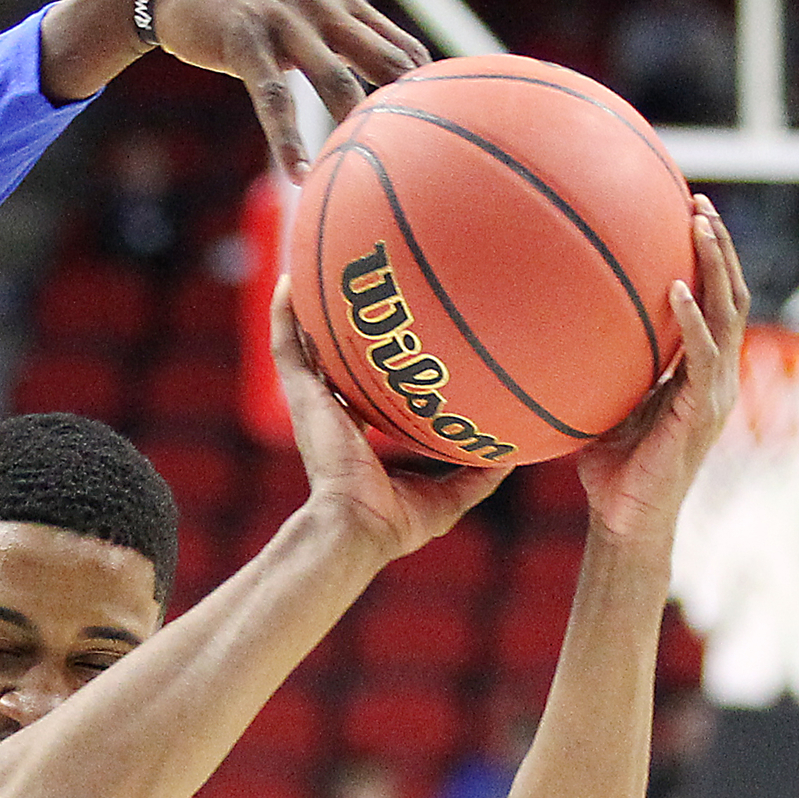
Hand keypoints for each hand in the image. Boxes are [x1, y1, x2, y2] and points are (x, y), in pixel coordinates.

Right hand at [147, 0, 429, 179]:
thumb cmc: (246, 2)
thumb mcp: (300, 9)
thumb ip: (337, 38)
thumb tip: (377, 83)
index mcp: (342, 3)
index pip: (399, 46)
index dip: (428, 86)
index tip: (450, 125)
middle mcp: (322, 8)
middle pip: (381, 60)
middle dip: (408, 103)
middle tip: (429, 153)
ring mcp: (285, 24)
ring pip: (334, 79)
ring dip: (355, 124)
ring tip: (370, 166)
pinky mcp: (246, 44)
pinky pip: (274, 99)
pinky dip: (287, 140)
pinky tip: (298, 174)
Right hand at [272, 277, 508, 563]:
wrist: (356, 527)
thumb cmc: (394, 522)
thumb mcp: (449, 496)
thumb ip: (477, 474)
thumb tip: (514, 451)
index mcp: (357, 436)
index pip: (363, 394)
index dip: (373, 370)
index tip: (391, 344)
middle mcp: (332, 415)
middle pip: (331, 361)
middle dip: (336, 330)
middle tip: (354, 294)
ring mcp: (313, 405)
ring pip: (302, 346)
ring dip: (304, 312)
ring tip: (310, 270)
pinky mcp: (303, 399)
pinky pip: (287, 348)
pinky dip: (284, 315)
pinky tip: (289, 282)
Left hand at [574, 194, 748, 546]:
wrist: (625, 519)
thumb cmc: (609, 468)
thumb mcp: (604, 403)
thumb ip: (600, 366)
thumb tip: (555, 328)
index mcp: (699, 369)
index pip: (715, 301)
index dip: (710, 258)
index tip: (689, 213)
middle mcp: (716, 373)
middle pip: (732, 294)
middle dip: (719, 245)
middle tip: (698, 200)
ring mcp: (715, 390)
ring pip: (728, 313)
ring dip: (716, 265)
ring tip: (699, 223)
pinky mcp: (702, 411)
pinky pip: (703, 356)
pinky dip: (692, 321)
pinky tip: (678, 289)